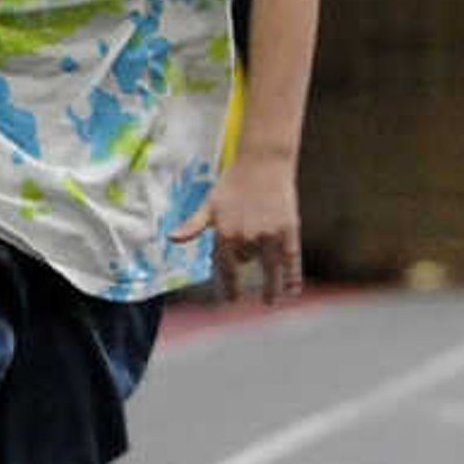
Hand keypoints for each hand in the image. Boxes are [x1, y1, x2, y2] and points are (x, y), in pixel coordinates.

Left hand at [178, 159, 304, 301]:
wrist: (263, 162)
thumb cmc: (233, 183)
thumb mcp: (209, 204)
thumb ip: (193, 225)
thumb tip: (171, 238)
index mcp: (224, 233)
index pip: (225, 269)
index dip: (229, 287)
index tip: (231, 300)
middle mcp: (246, 237)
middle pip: (246, 261)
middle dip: (246, 262)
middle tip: (246, 264)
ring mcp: (269, 234)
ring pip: (268, 266)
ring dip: (270, 285)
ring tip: (270, 301)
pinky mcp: (288, 230)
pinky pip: (291, 259)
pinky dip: (292, 277)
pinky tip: (293, 291)